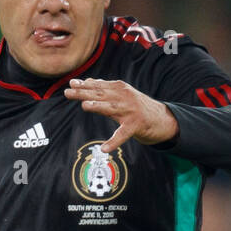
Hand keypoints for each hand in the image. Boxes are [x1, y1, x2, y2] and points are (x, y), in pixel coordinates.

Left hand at [63, 78, 177, 152]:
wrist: (162, 119)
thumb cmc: (138, 107)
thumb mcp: (122, 95)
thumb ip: (106, 89)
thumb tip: (89, 81)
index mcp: (120, 89)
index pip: (100, 85)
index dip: (85, 84)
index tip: (71, 83)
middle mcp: (125, 97)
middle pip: (102, 94)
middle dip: (84, 93)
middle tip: (69, 92)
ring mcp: (131, 111)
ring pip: (111, 108)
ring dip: (98, 106)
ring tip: (85, 105)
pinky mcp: (136, 126)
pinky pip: (123, 135)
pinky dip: (114, 142)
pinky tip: (104, 148)